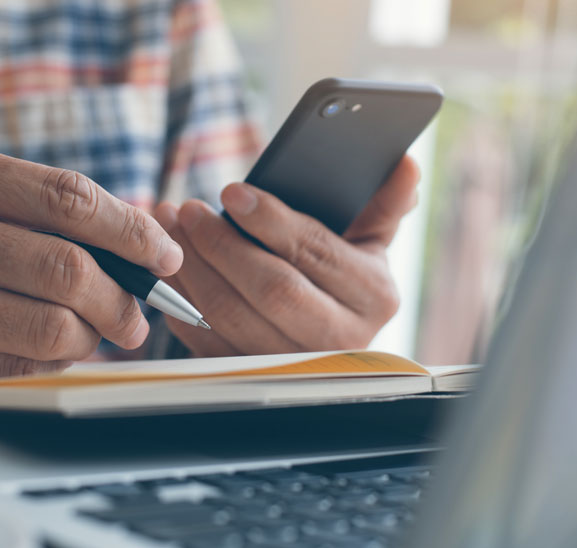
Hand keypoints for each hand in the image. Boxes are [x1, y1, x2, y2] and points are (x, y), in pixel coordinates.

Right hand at [0, 140, 181, 383]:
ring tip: (99, 334)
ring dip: (90, 338)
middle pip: (63, 267)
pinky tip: (55, 351)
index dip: (130, 229)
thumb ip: (38, 207)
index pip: (63, 196)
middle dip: (121, 298)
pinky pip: (14, 366)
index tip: (164, 255)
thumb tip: (141, 247)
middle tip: (138, 315)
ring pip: (46, 327)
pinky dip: (52, 362)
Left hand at [152, 156, 419, 355]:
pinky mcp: (253, 376)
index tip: (233, 193)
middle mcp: (340, 338)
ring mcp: (293, 364)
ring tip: (173, 227)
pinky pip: (206, 340)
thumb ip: (386, 202)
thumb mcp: (370, 239)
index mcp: (374, 297)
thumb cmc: (341, 272)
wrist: (327, 331)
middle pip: (271, 289)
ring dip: (193, 268)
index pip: (316, 253)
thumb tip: (406, 164)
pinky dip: (181, 301)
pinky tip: (170, 266)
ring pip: (231, 316)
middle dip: (222, 244)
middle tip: (190, 209)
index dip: (271, 221)